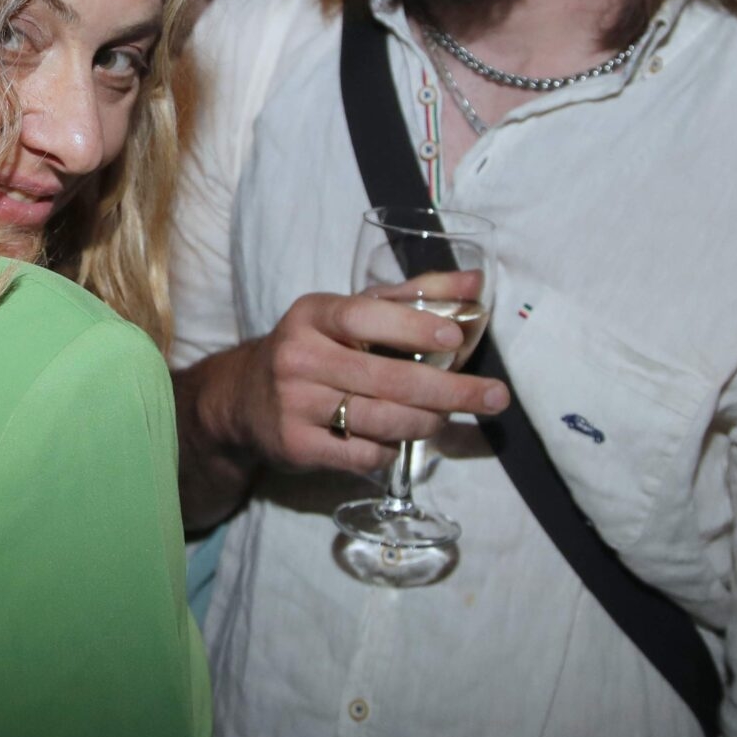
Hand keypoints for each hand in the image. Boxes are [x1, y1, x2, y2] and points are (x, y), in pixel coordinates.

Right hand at [224, 269, 508, 477]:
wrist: (242, 397)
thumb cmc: (315, 346)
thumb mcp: (352, 312)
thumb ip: (414, 296)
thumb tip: (476, 282)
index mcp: (312, 314)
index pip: (363, 317)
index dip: (411, 328)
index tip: (455, 340)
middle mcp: (298, 357)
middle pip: (386, 379)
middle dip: (449, 391)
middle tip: (494, 397)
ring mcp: (294, 404)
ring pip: (379, 421)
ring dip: (426, 423)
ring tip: (447, 418)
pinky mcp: (295, 446)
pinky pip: (362, 454)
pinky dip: (391, 450)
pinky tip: (398, 440)